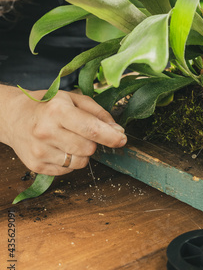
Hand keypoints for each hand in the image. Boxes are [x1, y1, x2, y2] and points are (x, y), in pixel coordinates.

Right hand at [1, 86, 126, 175]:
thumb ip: (98, 113)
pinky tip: (59, 148)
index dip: (112, 137)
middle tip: (82, 132)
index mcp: (58, 111)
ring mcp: (40, 151)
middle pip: (89, 148)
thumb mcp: (73, 99)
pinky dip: (69, 161)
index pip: (92, 129)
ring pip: (80, 162)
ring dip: (82, 153)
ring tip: (69, 139)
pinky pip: (68, 171)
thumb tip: (118, 131)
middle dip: (93, 142)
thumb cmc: (47, 105)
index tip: (122, 139)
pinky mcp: (36, 166)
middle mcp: (47, 131)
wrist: (13, 116)